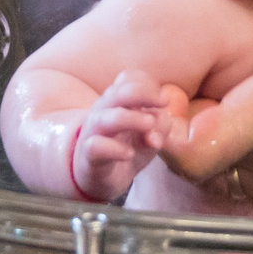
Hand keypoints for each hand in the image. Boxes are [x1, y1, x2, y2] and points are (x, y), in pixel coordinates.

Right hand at [73, 71, 189, 201]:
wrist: (100, 174)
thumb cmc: (127, 146)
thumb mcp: (150, 135)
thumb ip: (160, 127)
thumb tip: (156, 135)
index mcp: (117, 100)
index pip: (128, 79)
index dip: (148, 85)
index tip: (163, 101)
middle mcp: (104, 110)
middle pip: (119, 92)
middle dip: (143, 94)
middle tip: (162, 105)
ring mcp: (94, 131)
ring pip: (108, 117)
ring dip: (132, 119)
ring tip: (149, 126)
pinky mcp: (89, 154)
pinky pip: (96, 146)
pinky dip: (115, 149)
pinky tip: (129, 154)